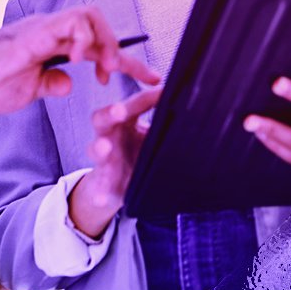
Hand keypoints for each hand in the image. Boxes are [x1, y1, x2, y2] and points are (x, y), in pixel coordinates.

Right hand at [0, 6, 159, 113]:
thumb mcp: (26, 90)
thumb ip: (49, 83)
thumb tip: (69, 83)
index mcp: (51, 46)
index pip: (97, 48)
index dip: (127, 64)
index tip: (149, 80)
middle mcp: (50, 32)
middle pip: (100, 26)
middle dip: (123, 51)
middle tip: (126, 77)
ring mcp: (43, 29)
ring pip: (90, 16)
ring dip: (106, 42)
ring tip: (106, 70)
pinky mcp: (35, 32)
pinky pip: (71, 22)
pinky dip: (85, 38)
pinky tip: (80, 60)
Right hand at [69, 88, 162, 236]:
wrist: (124, 180)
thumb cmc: (140, 150)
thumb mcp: (153, 135)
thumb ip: (166, 123)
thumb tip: (195, 106)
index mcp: (125, 119)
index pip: (134, 104)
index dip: (146, 98)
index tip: (162, 91)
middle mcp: (110, 134)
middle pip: (103, 117)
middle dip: (110, 112)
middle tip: (119, 111)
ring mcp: (104, 157)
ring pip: (96, 148)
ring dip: (99, 147)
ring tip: (104, 148)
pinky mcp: (104, 179)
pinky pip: (100, 185)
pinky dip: (99, 191)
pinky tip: (100, 198)